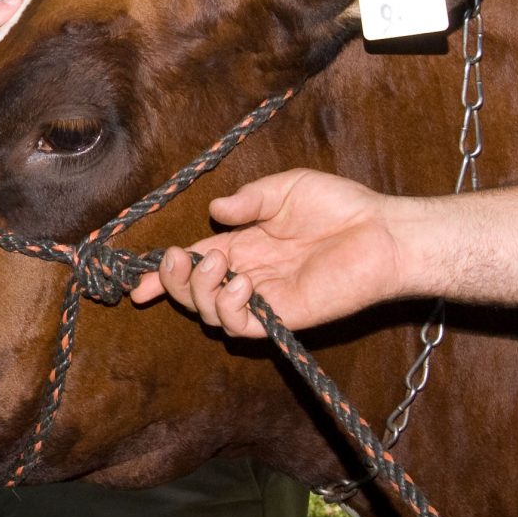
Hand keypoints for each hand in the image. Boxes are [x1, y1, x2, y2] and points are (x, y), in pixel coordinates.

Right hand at [129, 169, 406, 336]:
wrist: (381, 232)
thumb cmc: (340, 207)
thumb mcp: (284, 188)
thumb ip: (248, 200)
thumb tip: (213, 211)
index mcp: (244, 246)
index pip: (193, 265)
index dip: (163, 274)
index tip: (136, 280)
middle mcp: (248, 276)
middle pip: (192, 293)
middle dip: (173, 281)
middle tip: (180, 259)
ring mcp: (265, 300)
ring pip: (210, 314)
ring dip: (199, 292)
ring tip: (217, 265)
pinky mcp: (284, 317)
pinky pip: (241, 327)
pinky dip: (229, 309)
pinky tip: (242, 284)